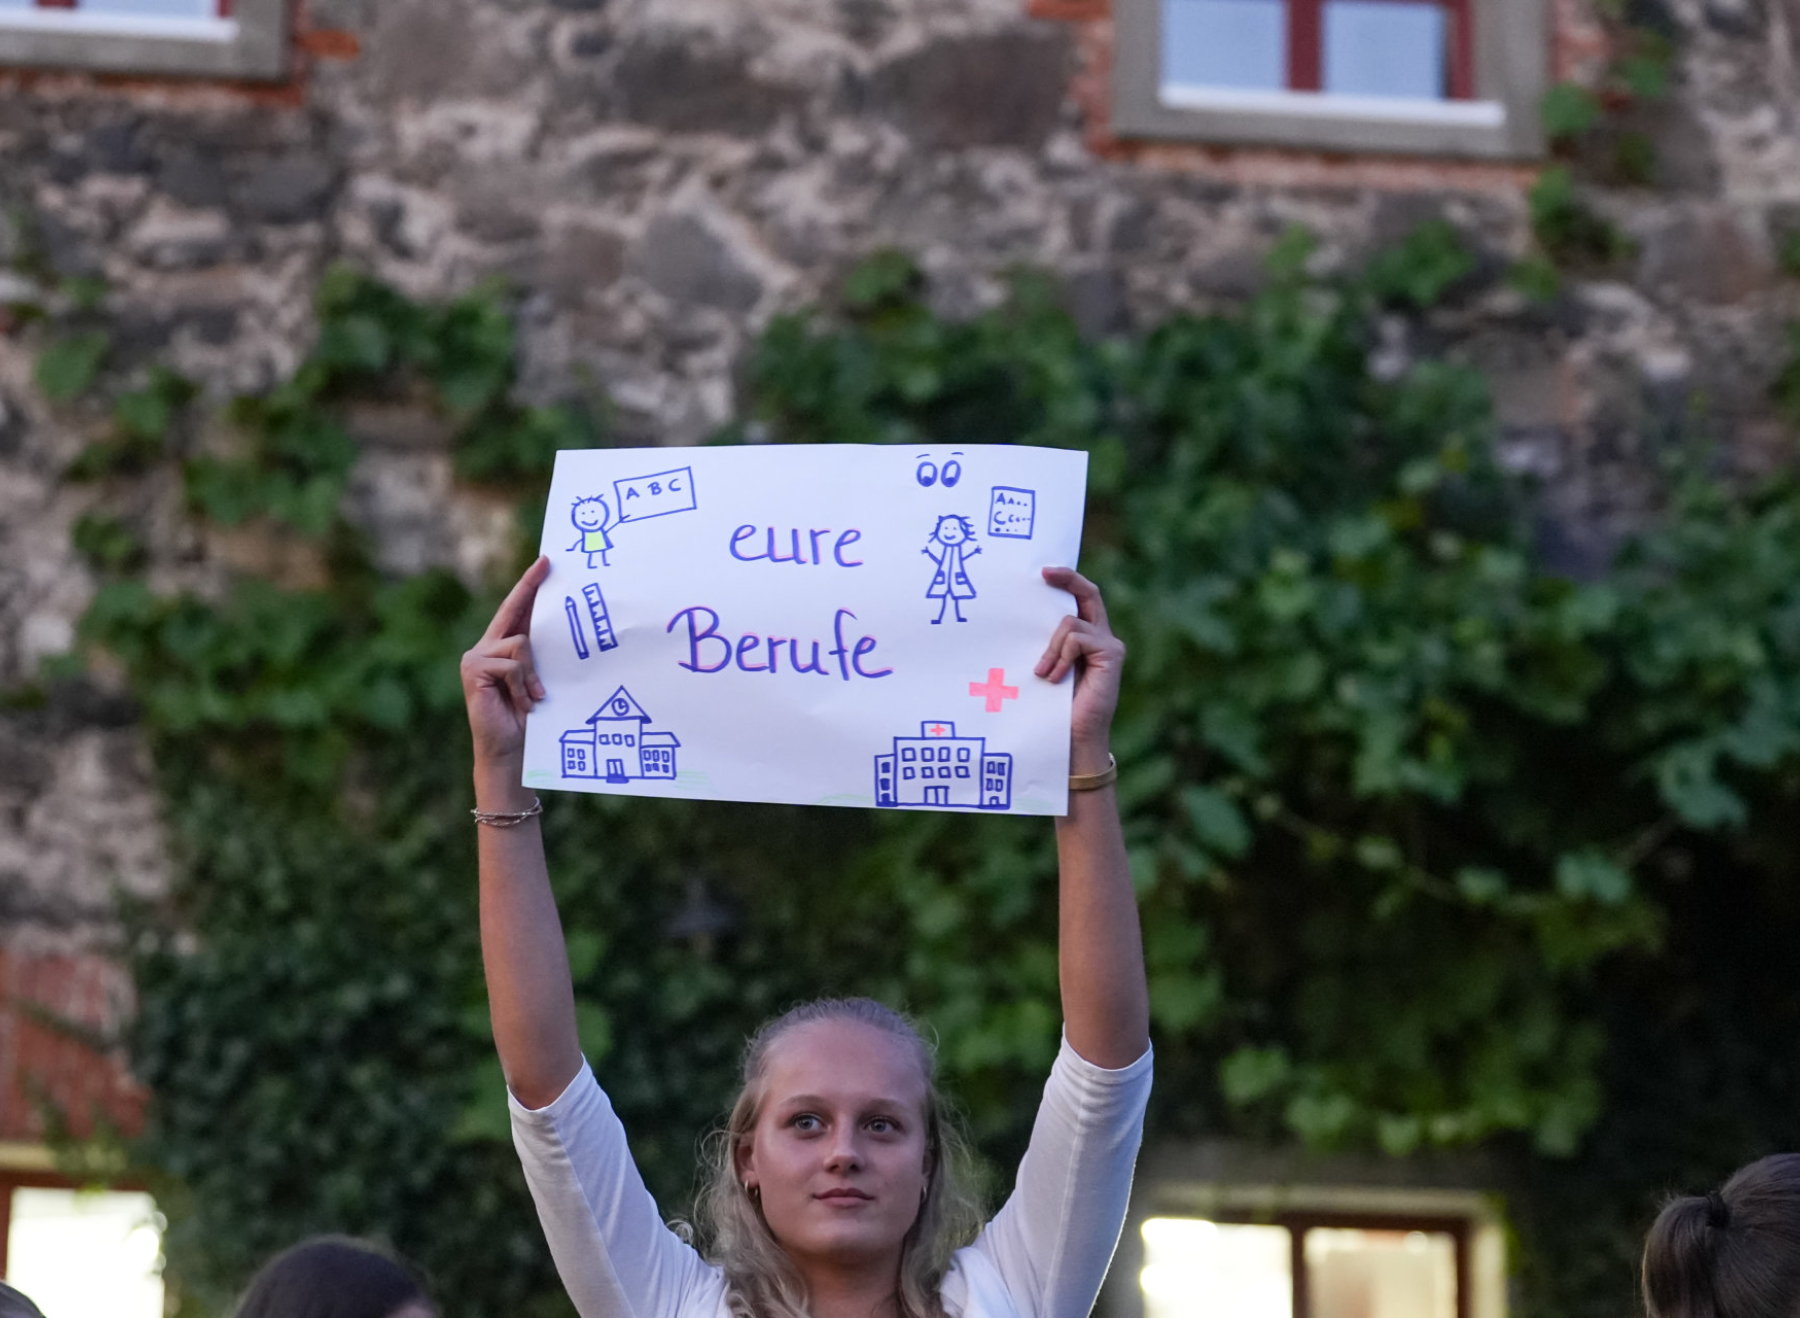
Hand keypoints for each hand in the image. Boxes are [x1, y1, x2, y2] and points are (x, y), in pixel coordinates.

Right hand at [461, 556, 550, 766]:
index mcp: (503, 648)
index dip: (529, 585)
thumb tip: (563, 623)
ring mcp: (476, 657)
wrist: (510, 751)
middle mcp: (486, 647)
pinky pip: (512, 663)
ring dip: (533, 674)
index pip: (517, 611)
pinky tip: (524, 702)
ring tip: (534, 697)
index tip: (546, 562)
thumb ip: (540, 655)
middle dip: (531, 586)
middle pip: (513, 611)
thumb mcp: (539, 679)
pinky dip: (523, 683)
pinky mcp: (474, 669)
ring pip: (521, 643)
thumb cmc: (528, 719)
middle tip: (549, 563)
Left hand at [1036, 567, 1123, 772]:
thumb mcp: (1046, 667)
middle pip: (1089, 593)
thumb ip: (1045, 645)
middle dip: (1067, 578)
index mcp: (1085, 638)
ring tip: (1043, 673)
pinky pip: (1077, 638)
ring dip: (1051, 647)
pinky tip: (1054, 678)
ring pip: (1070, 622)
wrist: (1072, 738)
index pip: (1081, 599)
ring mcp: (1109, 645)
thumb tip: (1019, 619)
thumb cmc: (1053, 707)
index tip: (1043, 571)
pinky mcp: (1111, 655)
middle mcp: (1102, 637)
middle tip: (1044, 573)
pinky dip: (1060, 656)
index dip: (1066, 580)